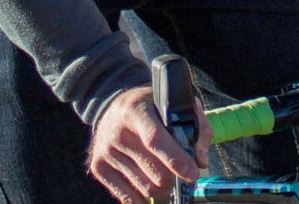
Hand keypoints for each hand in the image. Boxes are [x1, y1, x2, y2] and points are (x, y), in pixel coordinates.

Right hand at [88, 85, 212, 203]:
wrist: (116, 107)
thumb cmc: (153, 107)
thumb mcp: (175, 104)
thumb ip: (196, 127)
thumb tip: (200, 161)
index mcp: (137, 110)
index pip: (155, 140)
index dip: (176, 159)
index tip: (192, 174)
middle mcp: (118, 131)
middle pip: (153, 170)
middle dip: (174, 179)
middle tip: (184, 178)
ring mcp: (106, 151)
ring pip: (144, 187)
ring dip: (163, 190)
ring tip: (171, 182)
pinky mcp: (98, 167)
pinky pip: (127, 197)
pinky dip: (145, 199)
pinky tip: (155, 190)